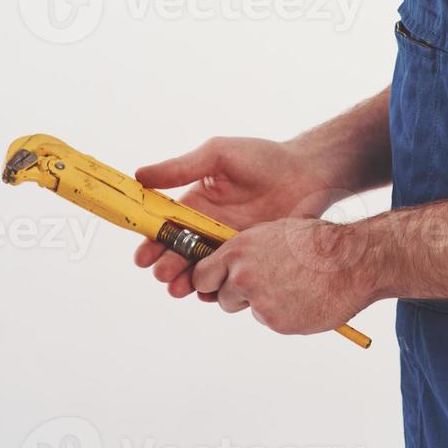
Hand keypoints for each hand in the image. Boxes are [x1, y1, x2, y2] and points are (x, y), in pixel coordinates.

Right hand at [132, 136, 345, 299]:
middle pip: (178, 255)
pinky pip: (230, 280)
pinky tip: (211, 292)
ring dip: (187, 282)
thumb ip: (181, 168)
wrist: (309, 174)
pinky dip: (218, 289)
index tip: (142, 257)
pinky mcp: (251, 260)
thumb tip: (139, 176)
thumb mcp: (218, 155)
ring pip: (201, 271)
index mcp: (195, 205)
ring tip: (182, 287)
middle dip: (167, 267)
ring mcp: (229, 247)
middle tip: (164, 274)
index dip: (150, 243)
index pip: (164, 229)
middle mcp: (208, 229)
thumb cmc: (264, 158)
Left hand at [189, 218, 376, 335]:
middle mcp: (243, 275)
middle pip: (221, 298)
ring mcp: (259, 300)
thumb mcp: (274, 235)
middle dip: (238, 296)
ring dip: (263, 304)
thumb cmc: (318, 243)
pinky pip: (271, 321)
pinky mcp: (275, 321)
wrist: (352, 262)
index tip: (220, 283)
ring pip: (249, 310)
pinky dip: (285, 314)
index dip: (211, 282)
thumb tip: (228, 271)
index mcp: (239, 249)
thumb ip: (247, 253)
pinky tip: (305, 298)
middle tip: (267, 284)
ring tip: (294, 286)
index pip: (202, 276)